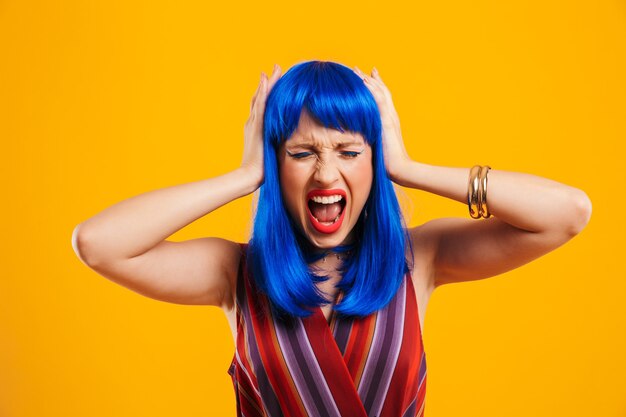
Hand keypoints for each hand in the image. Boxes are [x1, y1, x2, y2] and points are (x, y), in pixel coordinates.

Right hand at [241, 64, 281, 185]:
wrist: (250, 175)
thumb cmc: (262, 169)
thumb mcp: (270, 153)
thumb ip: (275, 145)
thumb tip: (283, 144)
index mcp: (257, 128)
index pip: (263, 107)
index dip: (268, 94)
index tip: (275, 81)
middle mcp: (253, 122)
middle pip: (260, 98)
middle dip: (268, 84)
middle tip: (275, 69)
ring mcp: (253, 123)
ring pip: (261, 98)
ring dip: (268, 83)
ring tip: (274, 69)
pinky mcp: (256, 125)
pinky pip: (260, 105)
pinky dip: (263, 92)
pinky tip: (267, 80)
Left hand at [353, 66, 411, 184]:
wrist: (400, 168)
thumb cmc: (389, 163)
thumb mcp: (378, 146)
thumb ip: (373, 139)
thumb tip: (362, 139)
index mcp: (389, 121)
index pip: (381, 99)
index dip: (374, 87)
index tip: (365, 77)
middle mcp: (391, 115)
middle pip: (380, 91)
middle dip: (369, 79)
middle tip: (357, 69)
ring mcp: (390, 117)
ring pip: (379, 92)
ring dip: (367, 80)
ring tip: (356, 70)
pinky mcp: (387, 121)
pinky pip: (378, 101)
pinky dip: (371, 90)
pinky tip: (363, 82)